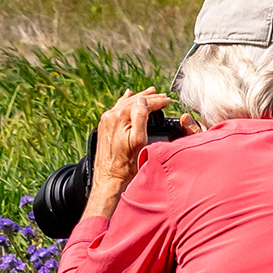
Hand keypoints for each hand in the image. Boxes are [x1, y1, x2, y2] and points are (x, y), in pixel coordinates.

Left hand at [82, 89, 171, 224]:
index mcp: (119, 117)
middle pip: (133, 101)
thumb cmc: (126, 164)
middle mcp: (110, 116)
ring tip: (149, 93)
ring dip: (138, 98)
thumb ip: (140, 117)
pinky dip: (125, 102)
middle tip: (162, 95)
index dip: (157, 101)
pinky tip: (128, 96)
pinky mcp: (104, 127)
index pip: (142, 103)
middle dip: (149, 97)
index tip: (168, 100)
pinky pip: (117, 109)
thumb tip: (142, 100)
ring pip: (125, 103)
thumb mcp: (139, 141)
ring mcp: (105, 121)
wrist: (109, 179)